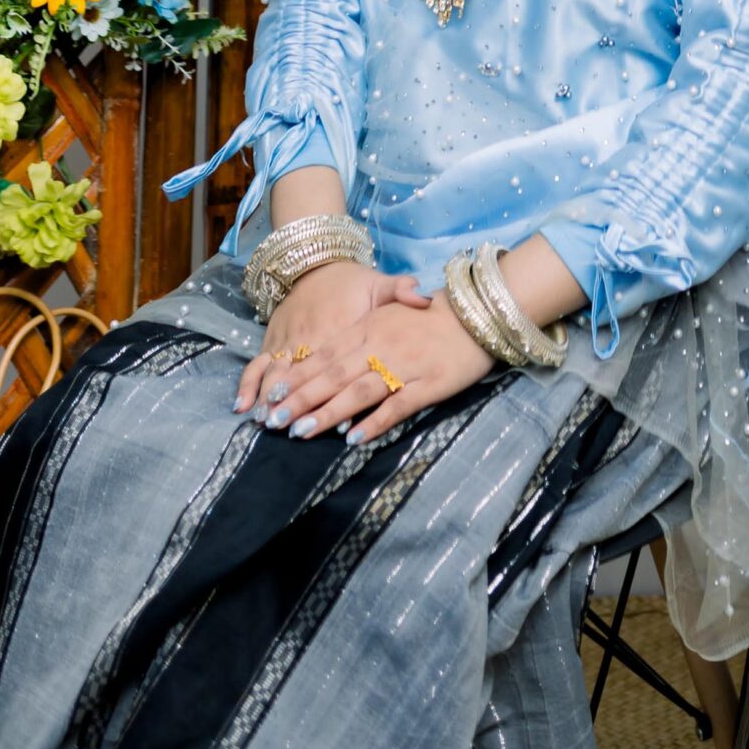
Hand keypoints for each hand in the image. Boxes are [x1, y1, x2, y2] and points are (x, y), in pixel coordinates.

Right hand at [237, 260, 426, 419]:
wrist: (317, 261)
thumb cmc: (353, 282)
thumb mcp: (380, 283)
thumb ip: (402, 291)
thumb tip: (426, 298)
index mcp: (341, 328)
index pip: (337, 364)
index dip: (333, 389)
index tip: (331, 415)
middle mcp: (311, 335)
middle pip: (304, 373)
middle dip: (296, 402)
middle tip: (290, 429)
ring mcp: (288, 339)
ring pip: (277, 372)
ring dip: (270, 397)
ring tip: (266, 422)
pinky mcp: (272, 340)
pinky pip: (256, 363)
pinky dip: (247, 384)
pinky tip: (241, 406)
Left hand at [260, 291, 496, 445]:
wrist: (479, 310)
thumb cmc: (431, 315)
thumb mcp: (391, 312)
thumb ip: (361, 335)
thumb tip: (327, 362)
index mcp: (370, 327)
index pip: (325, 354)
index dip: (297, 376)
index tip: (270, 395)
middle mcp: (382, 344)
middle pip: (334, 375)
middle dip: (301, 399)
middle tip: (271, 420)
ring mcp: (406, 364)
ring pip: (359, 391)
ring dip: (328, 412)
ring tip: (301, 432)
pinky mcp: (430, 383)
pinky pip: (398, 404)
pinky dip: (375, 421)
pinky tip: (354, 438)